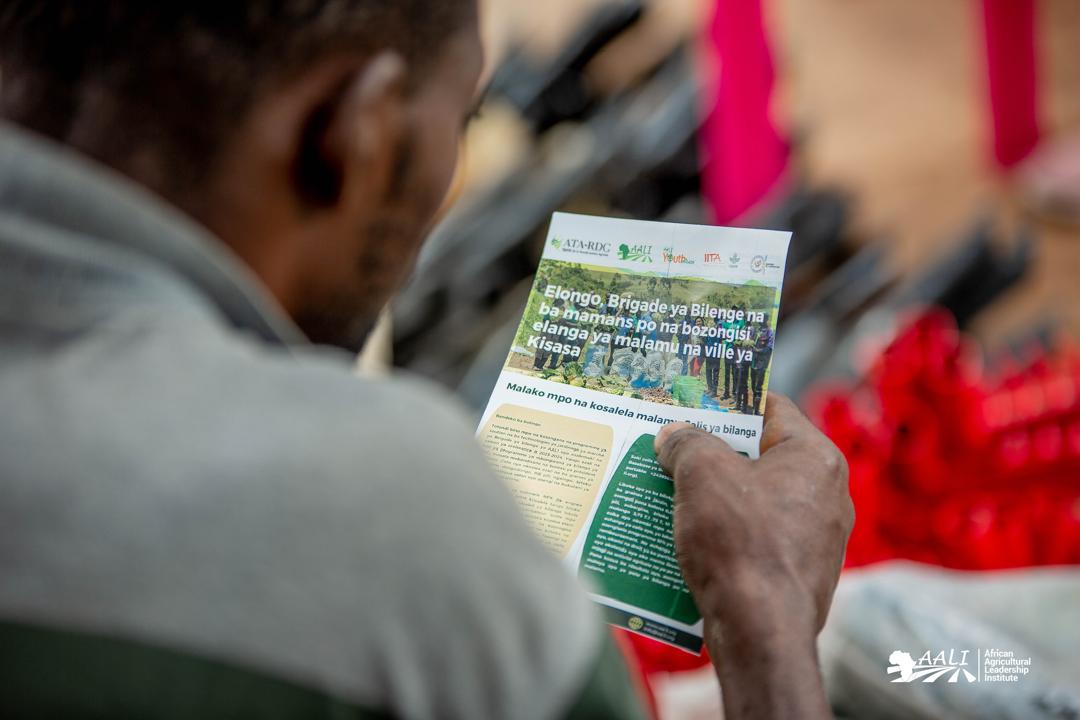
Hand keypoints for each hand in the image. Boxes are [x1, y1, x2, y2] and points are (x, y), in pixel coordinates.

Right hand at [655, 394, 852, 718]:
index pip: (772, 408)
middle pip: (761, 455)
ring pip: (755, 499)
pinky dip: (724, 533)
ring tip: (668, 492)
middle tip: (671, 448)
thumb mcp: (701, 473)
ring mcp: (816, 538)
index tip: (692, 403)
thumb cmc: (739, 541)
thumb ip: (686, 443)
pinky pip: (756, 538)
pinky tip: (686, 538)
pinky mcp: (799, 574)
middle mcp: (827, 494)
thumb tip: (673, 436)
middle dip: (713, 452)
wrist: (761, 633)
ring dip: (713, 495)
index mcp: (816, 458)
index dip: (729, 401)